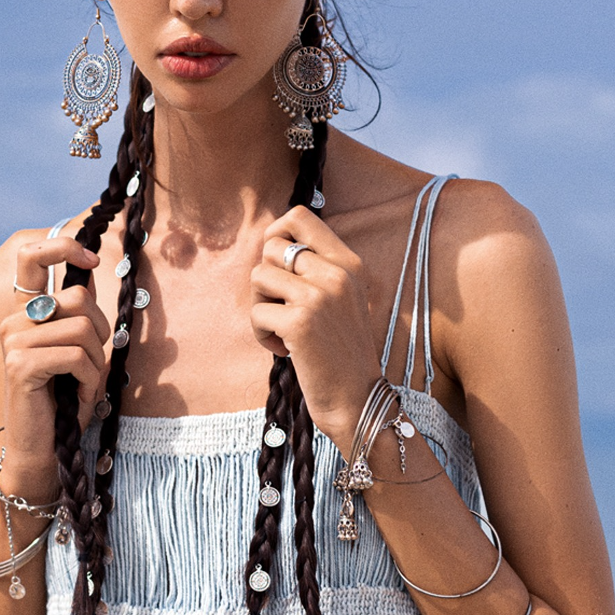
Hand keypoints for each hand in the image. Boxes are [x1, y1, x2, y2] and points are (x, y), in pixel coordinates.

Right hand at [0, 232, 109, 490]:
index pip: (31, 256)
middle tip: (92, 365)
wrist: (44, 449)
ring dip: (96, 364)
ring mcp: (13, 341)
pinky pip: (76, 356)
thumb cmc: (66, 402)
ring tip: (85, 386)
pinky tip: (80, 397)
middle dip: (102, 332)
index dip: (62, 246)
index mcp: (26, 312)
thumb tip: (91, 272)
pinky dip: (90, 380)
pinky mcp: (20, 364)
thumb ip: (81, 314)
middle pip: (79, 298)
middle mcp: (14, 320)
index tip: (91, 259)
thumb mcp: (79, 351)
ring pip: (83, 329)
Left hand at [249, 206, 382, 450]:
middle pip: (271, 246)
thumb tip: (269, 243)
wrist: (357, 398)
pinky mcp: (300, 323)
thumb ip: (316, 269)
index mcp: (349, 263)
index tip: (275, 262)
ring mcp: (320, 297)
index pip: (300, 216)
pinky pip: (257, 313)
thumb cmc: (340, 351)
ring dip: (259, 306)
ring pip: (259, 276)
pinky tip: (282, 349)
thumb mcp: (342, 299)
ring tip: (279, 329)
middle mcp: (337, 274)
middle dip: (264, 279)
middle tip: (278, 308)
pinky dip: (260, 334)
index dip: (275, 232)